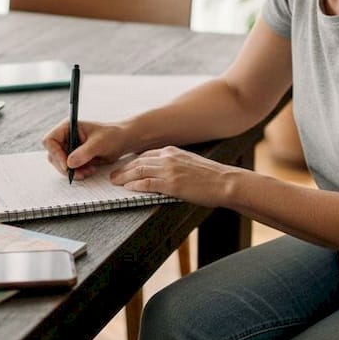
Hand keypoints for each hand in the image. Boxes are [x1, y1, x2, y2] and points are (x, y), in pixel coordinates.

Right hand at [42, 119, 128, 179]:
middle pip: (53, 155)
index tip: (67, 165)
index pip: (50, 140)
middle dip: (65, 167)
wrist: (123, 141)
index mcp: (68, 127)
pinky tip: (90, 170)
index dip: (55, 153)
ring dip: (72, 171)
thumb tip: (69, 163)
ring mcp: (70, 148)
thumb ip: (84, 152)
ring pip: (61, 164)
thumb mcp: (99, 143)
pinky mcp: (75, 157)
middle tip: (79, 173)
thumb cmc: (113, 136)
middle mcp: (66, 137)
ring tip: (88, 171)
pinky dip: (78, 173)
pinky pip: (69, 169)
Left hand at [108, 146, 237, 206]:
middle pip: (139, 162)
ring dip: (124, 177)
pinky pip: (147, 184)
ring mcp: (169, 171)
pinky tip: (128, 188)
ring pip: (139, 171)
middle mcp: (168, 158)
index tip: (124, 167)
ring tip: (115, 182)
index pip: (146, 155)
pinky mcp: (171, 184)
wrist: (225, 182)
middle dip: (124, 169)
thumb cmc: (211, 176)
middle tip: (113, 175)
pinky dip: (135, 185)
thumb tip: (164, 172)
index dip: (132, 161)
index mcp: (173, 151)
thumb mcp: (190, 163)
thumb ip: (175, 164)